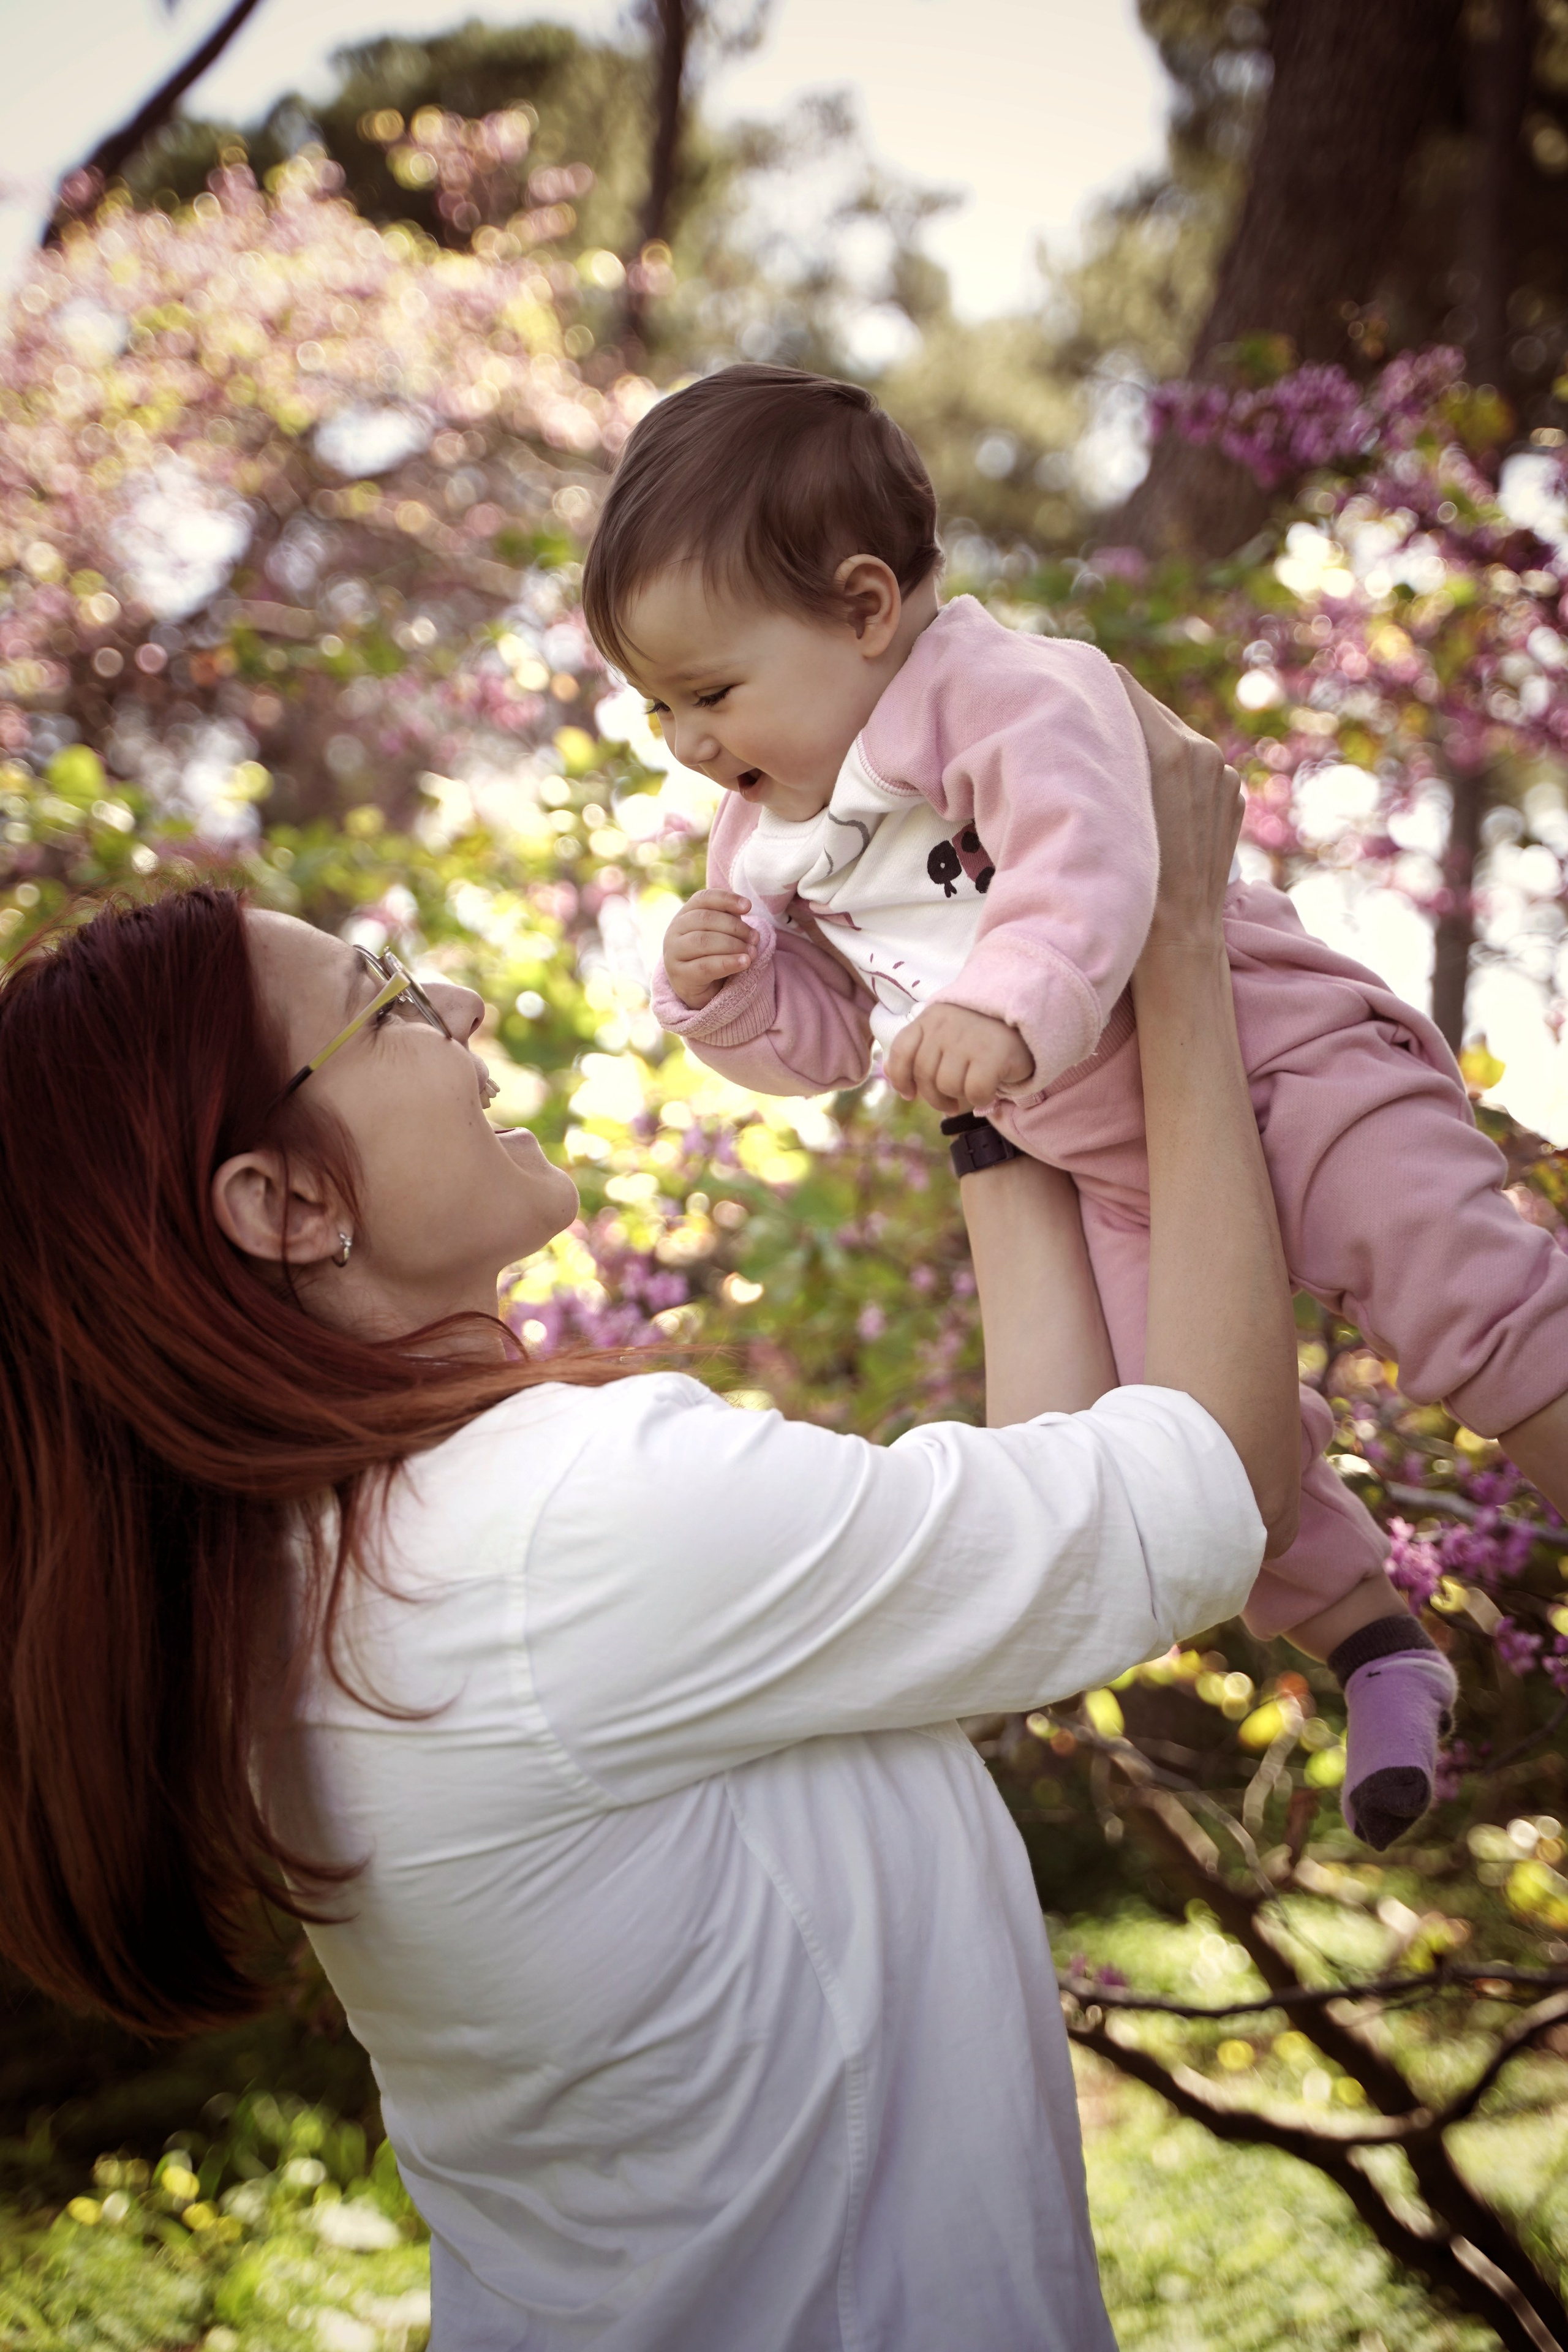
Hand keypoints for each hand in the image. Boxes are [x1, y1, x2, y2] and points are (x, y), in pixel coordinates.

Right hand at [661, 890, 755, 1009]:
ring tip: (752, 952)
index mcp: (685, 915)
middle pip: (705, 919)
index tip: (748, 907)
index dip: (726, 899)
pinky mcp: (679, 976)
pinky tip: (744, 962)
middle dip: (735, 927)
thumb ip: (730, 919)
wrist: (700, 990)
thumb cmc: (713, 956)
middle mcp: (674, 931)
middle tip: (755, 938)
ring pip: (704, 941)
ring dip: (733, 945)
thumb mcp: (721, 933)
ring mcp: (673, 953)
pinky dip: (728, 963)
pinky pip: (705, 966)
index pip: (703, 898)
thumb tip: (745, 908)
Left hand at [886, 1002, 1032, 1113]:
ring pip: (947, 1085)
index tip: (909, 1094)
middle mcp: (945, 1024)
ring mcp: (968, 1037)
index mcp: (930, 1018)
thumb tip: (894, 1080)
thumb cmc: (984, 1035)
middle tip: (949, 1103)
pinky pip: (975, 1091)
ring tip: (973, 1089)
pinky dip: (982, 1098)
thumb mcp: (948, 1034)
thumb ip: (923, 1050)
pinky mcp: (992, 1053)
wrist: (1030, 1020)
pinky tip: (990, 1089)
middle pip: (924, 1075)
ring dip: (960, 1096)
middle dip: (934, 1097)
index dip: (900, 1078)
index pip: (901, 1051)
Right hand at [1114, 664, 1243, 953]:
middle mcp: (1204, 753)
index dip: (1095, 690)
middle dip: (1120, 718)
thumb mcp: (1107, 809)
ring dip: (1146, 746)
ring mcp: (1224, 775)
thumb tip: (1092, 705)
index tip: (1070, 697)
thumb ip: (1106, 750)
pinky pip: (1195, 767)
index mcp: (1172, 749)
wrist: (1179, 938)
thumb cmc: (1129, 881)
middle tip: (1085, 731)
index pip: (1123, 688)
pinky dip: (1172, 773)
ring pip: (1173, 738)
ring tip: (1116, 768)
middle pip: (1150, 711)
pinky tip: (1150, 800)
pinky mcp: (1233, 795)